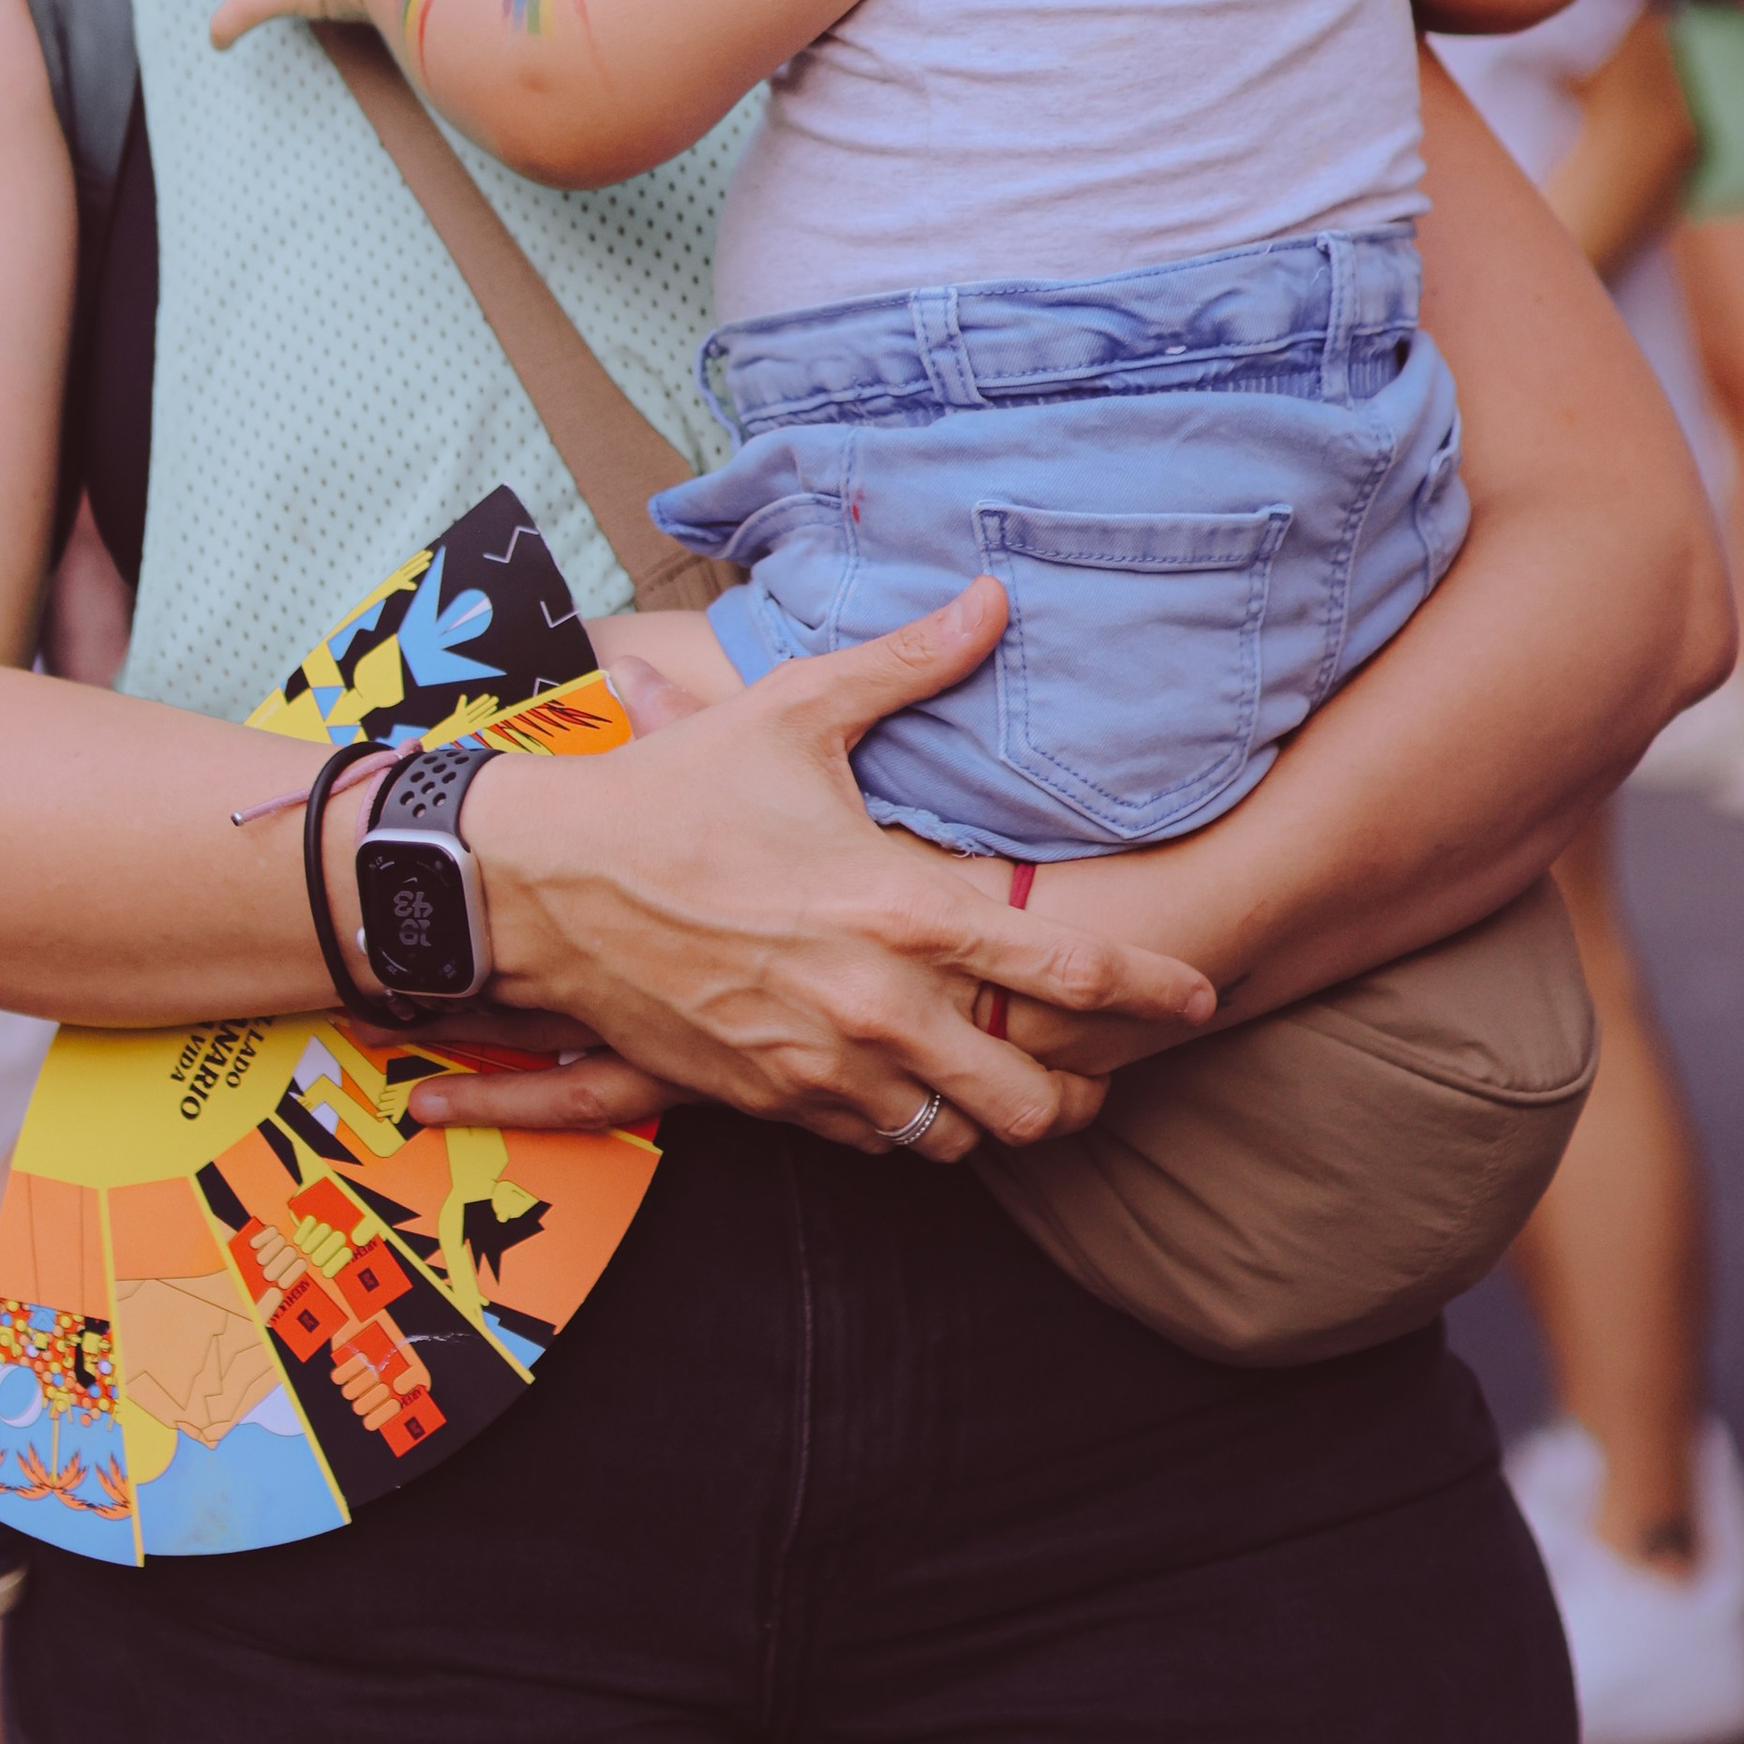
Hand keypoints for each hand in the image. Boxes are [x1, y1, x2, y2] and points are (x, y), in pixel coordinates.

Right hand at [431, 579, 1212, 1157]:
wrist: (544, 886)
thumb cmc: (675, 792)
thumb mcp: (794, 710)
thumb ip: (909, 663)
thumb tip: (993, 600)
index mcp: (898, 907)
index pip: (1066, 974)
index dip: (1149, 992)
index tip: (1198, 997)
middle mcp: (874, 1006)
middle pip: (1032, 1104)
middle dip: (1082, 1094)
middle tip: (1100, 1067)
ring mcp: (821, 1067)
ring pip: (957, 1140)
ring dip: (993, 1117)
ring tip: (1010, 1078)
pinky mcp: (769, 1103)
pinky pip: (875, 1142)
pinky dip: (909, 1122)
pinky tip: (911, 1077)